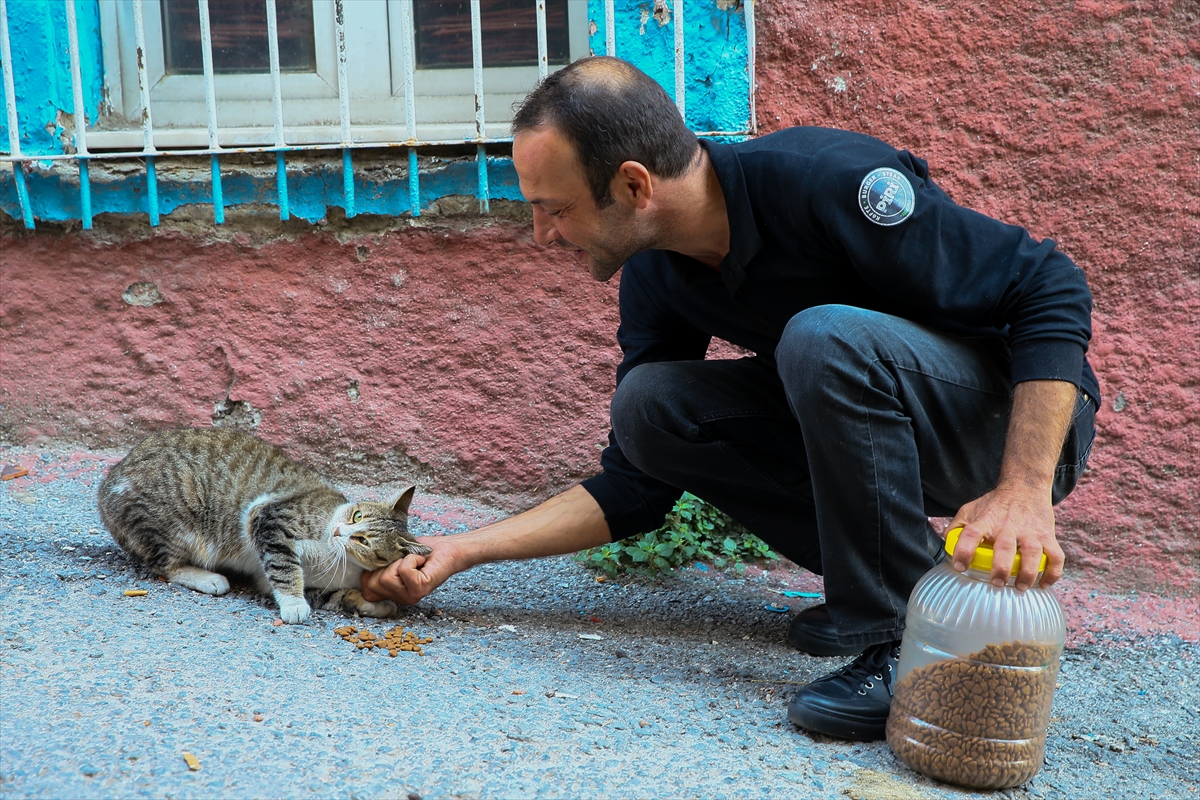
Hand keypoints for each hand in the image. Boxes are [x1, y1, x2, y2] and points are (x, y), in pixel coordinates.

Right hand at [360, 536, 461, 604]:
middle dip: (387, 565)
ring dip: (401, 561)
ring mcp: (409, 597)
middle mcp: (399, 598)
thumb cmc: (422, 551)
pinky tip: (422, 562)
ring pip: (387, 577)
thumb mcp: (393, 556)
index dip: (371, 573)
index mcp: (391, 592)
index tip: (387, 563)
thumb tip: (357, 555)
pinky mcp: (420, 589)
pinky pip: (404, 570)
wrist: (448, 548)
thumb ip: (377, 561)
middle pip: (373, 582)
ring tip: (415, 561)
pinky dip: (412, 559)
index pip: (365, 591)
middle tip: (405, 561)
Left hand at [948, 484, 1064, 590]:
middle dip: (1001, 567)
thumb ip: (956, 526)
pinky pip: (1055, 556)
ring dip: (1028, 572)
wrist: (1025, 486)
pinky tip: (1044, 584)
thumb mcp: (970, 509)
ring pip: (1033, 553)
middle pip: (1005, 547)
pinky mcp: (1047, 535)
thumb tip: (944, 544)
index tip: (960, 567)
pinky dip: (1053, 572)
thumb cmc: (994, 503)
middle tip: (997, 583)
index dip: (964, 550)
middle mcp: (1008, 526)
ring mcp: (1030, 531)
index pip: (971, 533)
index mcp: (986, 520)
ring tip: (1021, 587)